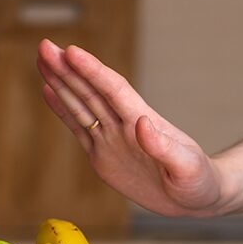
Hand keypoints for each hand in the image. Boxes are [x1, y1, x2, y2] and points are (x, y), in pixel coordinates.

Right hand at [36, 40, 224, 216]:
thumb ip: (165, 148)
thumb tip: (142, 124)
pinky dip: (63, 109)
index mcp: (145, 122)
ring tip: (42, 59)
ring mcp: (113, 138)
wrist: (198, 197)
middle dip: (68, 69)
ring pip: (82, 105)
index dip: (93, 71)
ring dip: (61, 82)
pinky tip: (49, 91)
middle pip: (92, 91)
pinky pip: (80, 129)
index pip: (115, 90)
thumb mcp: (188, 169)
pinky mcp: (104, 155)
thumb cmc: (200, 181)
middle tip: (44, 46)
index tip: (72, 52)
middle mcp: (125, 125)